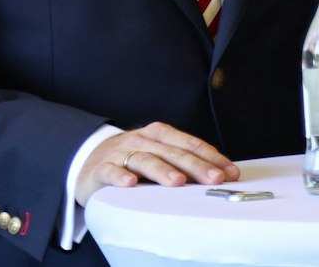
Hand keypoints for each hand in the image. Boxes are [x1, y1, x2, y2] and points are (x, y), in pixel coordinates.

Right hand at [75, 122, 237, 204]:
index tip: (230, 172)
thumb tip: (219, 174)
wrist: (89, 161)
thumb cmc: (132, 160)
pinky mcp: (100, 169)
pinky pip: (111, 171)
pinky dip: (120, 177)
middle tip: (214, 178)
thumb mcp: (158, 155)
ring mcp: (120, 153)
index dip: (212, 157)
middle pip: (173, 153)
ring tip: (178, 182)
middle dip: (196, 166)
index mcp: (160, 134)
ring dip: (162, 171)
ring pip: (145, 160)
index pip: (190, 144)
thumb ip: (182, 162)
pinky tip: (130, 184)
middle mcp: (142, 140)